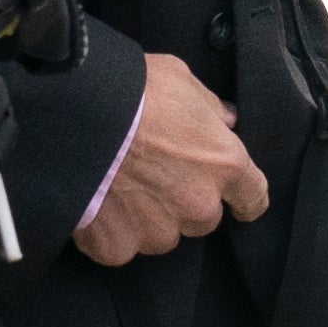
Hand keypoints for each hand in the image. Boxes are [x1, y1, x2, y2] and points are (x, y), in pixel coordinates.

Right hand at [75, 48, 267, 265]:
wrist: (73, 114)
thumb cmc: (131, 90)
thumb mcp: (181, 80)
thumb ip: (210, 108)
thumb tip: (225, 121)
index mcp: (225, 164)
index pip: (253, 198)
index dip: (243, 198)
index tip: (236, 199)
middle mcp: (198, 205)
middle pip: (203, 217)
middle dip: (185, 200)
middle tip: (154, 174)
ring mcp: (158, 230)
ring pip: (163, 234)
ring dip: (150, 218)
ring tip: (121, 187)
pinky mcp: (118, 246)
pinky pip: (122, 246)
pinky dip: (111, 231)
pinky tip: (97, 203)